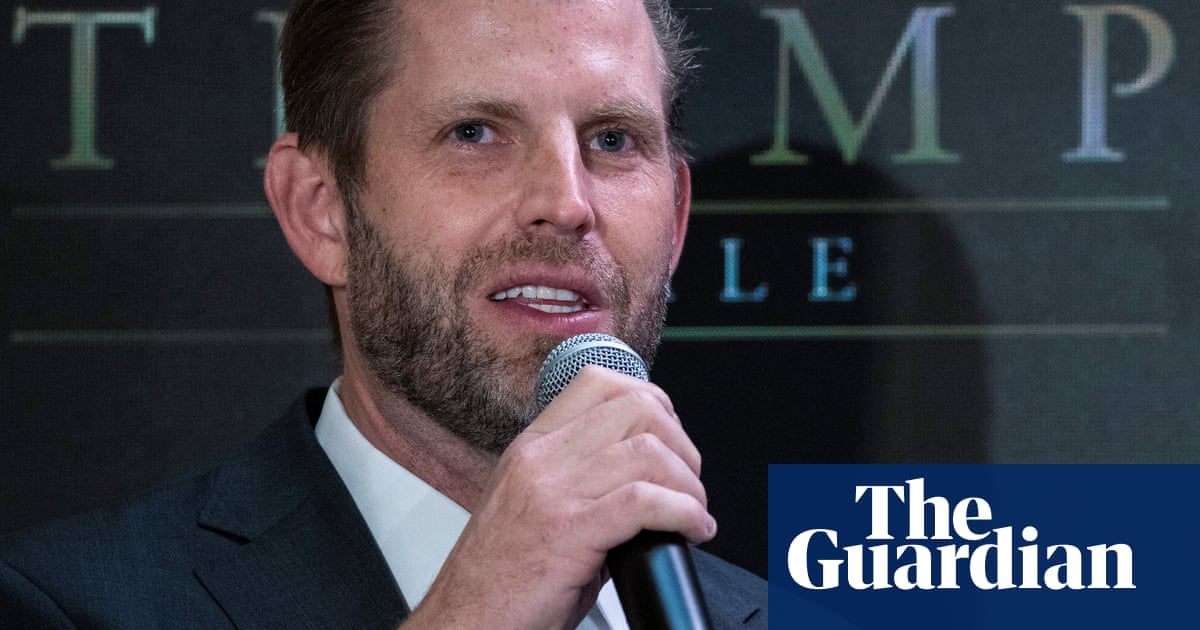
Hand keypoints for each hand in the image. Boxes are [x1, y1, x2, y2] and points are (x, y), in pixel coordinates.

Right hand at [404, 366, 715, 628]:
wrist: (466, 621)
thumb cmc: (500, 579)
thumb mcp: (536, 509)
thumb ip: (583, 483)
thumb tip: (646, 480)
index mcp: (532, 448)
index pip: (597, 383)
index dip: (651, 399)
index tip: (671, 435)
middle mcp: (541, 460)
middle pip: (635, 407)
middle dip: (680, 441)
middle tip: (687, 481)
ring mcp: (552, 493)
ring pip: (647, 450)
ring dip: (688, 482)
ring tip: (693, 510)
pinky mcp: (568, 533)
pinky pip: (644, 501)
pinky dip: (684, 512)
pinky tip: (692, 529)